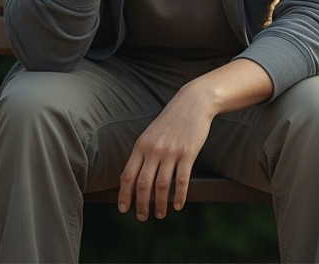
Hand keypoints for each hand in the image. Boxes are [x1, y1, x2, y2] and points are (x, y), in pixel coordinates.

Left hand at [118, 78, 214, 220]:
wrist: (194, 102)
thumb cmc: (171, 120)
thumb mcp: (151, 133)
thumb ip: (142, 153)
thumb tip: (133, 178)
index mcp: (141, 145)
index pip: (127, 176)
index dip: (124, 195)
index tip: (124, 209)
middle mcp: (154, 149)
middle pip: (143, 184)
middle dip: (141, 205)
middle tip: (142, 217)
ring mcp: (171, 151)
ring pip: (161, 186)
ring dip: (160, 204)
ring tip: (160, 214)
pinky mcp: (188, 153)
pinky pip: (182, 180)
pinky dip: (179, 196)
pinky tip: (178, 205)